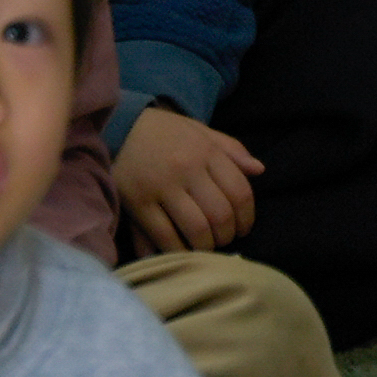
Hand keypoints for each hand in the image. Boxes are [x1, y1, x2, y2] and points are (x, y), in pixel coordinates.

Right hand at [111, 101, 262, 255]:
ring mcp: (161, 187)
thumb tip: (259, 170)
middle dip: (227, 235)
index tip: (243, 228)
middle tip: (223, 240)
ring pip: (196, 229)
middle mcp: (186, 168)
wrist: (116, 126)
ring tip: (204, 246)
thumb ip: (231, 148)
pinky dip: (178, 250)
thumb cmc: (162, 132)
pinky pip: (165, 236)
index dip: (247, 217)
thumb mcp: (199, 130)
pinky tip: (181, 251)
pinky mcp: (138, 203)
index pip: (239, 191)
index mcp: (205, 151)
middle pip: (221, 214)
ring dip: (206, 246)